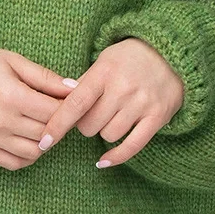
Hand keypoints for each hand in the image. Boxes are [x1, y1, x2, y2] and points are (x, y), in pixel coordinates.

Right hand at [0, 44, 77, 170]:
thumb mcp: (12, 61)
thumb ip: (45, 77)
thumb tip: (74, 88)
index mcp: (11, 95)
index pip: (54, 111)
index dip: (69, 107)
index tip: (72, 102)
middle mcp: (0, 121)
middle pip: (47, 133)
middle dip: (59, 124)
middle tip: (60, 114)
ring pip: (34, 152)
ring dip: (45, 142)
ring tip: (44, 126)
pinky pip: (14, 163)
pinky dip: (28, 156)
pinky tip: (29, 141)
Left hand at [36, 38, 184, 167]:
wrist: (170, 52)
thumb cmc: (129, 58)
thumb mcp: (103, 61)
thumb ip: (84, 84)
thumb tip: (57, 105)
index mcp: (104, 72)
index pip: (75, 104)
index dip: (58, 124)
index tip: (44, 141)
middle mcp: (122, 88)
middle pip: (90, 125)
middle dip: (85, 125)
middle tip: (92, 115)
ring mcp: (141, 103)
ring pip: (108, 135)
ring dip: (104, 132)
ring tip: (111, 117)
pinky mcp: (158, 116)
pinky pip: (132, 146)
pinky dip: (116, 156)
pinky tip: (104, 161)